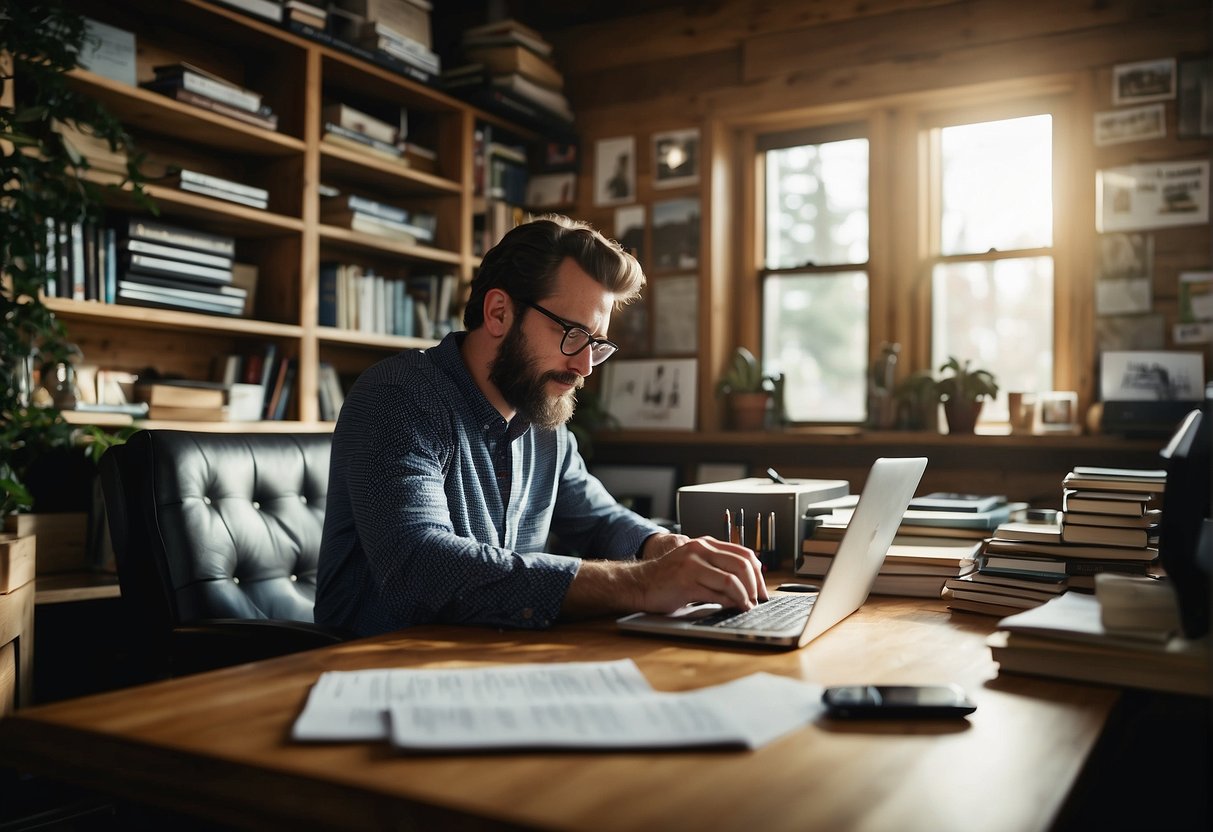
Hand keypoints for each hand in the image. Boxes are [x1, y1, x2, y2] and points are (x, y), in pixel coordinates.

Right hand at [632, 536, 767, 612]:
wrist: (639, 583)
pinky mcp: (686, 583)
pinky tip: (734, 608)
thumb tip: (749, 585)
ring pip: (732, 580)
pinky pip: (717, 594)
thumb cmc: (668, 578)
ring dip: (745, 597)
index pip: (744, 553)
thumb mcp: (695, 564)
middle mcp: (700, 550)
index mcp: (705, 544)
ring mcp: (692, 565)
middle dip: (755, 586)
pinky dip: (730, 604)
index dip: (759, 573)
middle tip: (758, 600)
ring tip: (747, 606)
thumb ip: (718, 568)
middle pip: (742, 565)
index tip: (762, 589)